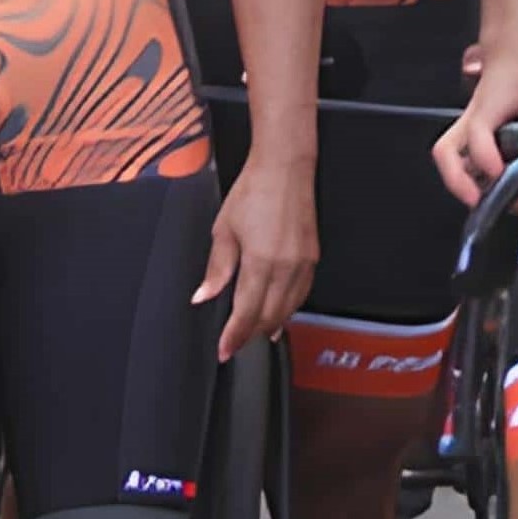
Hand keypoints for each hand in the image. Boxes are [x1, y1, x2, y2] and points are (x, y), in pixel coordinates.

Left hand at [200, 149, 317, 360]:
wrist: (285, 168)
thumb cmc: (254, 191)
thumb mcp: (224, 229)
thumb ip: (217, 268)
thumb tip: (204, 296)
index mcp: (261, 262)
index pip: (247, 313)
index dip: (234, 337)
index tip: (224, 350)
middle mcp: (286, 268)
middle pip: (270, 317)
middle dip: (251, 334)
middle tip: (235, 342)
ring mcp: (303, 264)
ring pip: (289, 309)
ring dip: (271, 324)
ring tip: (255, 333)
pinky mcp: (313, 258)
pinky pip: (301, 294)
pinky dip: (289, 308)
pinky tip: (280, 311)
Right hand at [438, 29, 517, 203]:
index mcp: (490, 106)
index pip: (478, 134)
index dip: (487, 158)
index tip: (504, 175)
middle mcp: (475, 121)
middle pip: (447, 152)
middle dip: (460, 183)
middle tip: (490, 204)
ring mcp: (475, 130)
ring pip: (454, 161)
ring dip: (474, 189)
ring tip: (512, 207)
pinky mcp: (482, 137)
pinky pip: (473, 163)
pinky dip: (488, 184)